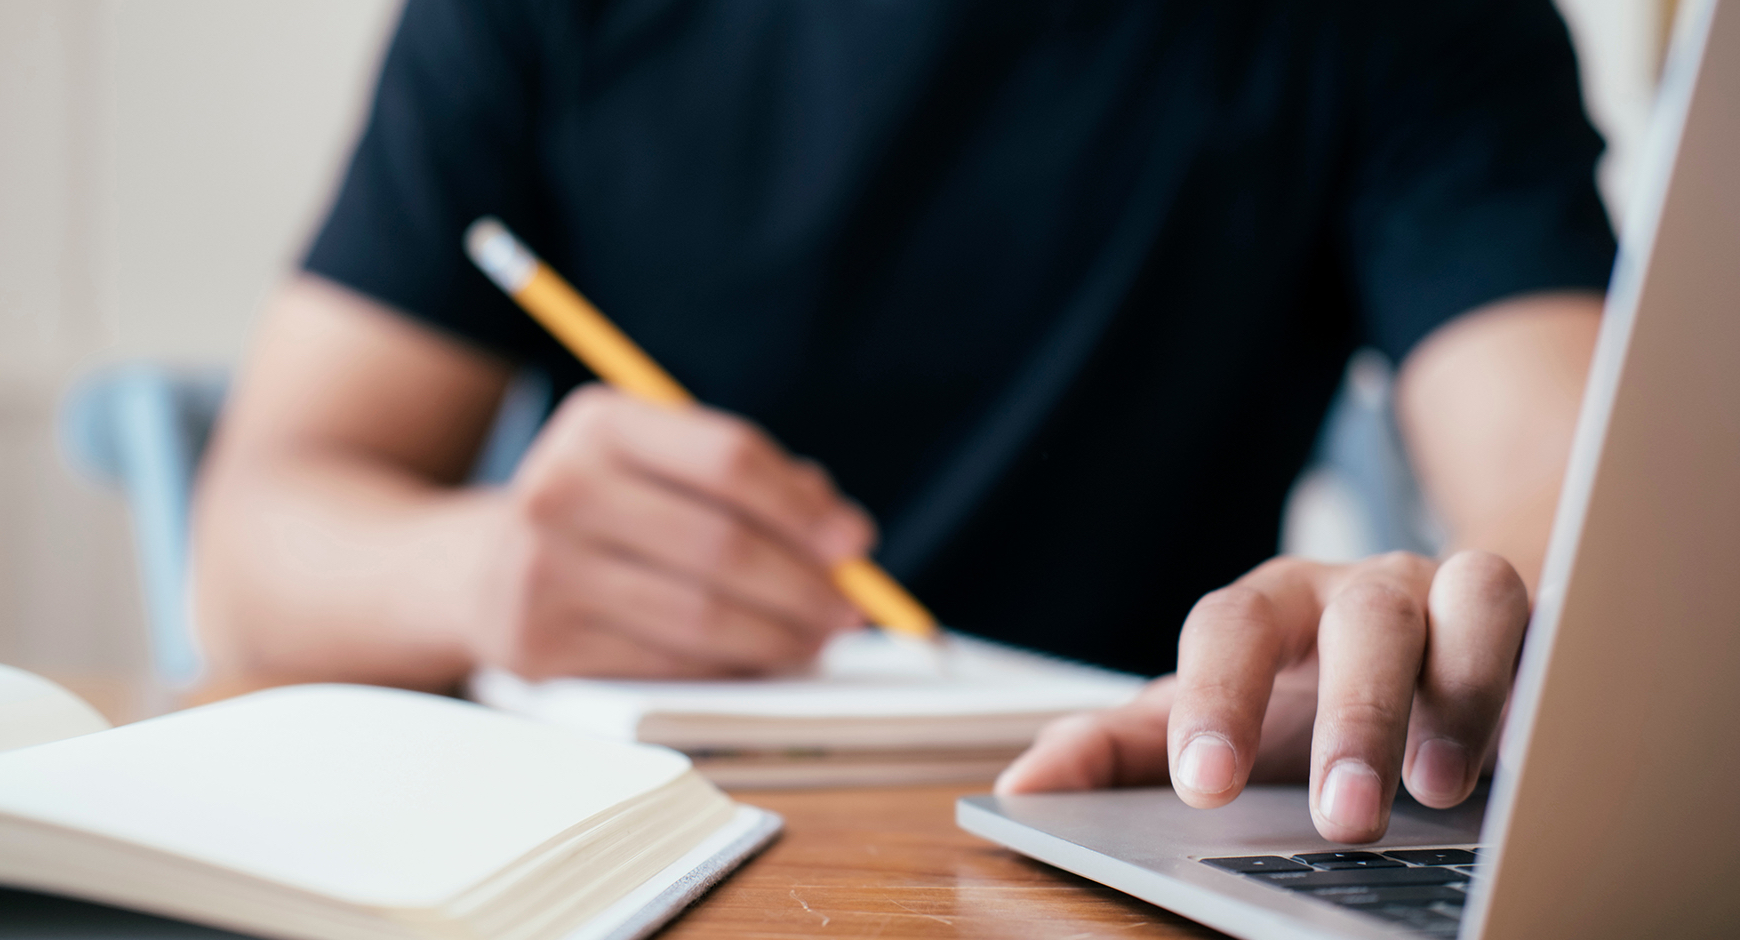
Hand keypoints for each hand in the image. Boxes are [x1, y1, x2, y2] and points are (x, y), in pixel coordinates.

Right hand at [469, 384, 873, 678]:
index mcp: (600, 423)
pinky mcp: (540, 645)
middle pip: (722, 545)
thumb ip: (755, 483)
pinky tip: (759, 660)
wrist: (475, 568)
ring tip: (816, 639)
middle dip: (804, 585)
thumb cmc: (606, 510)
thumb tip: (844, 537)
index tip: (856, 543)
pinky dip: (729, 668)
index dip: (804, 509)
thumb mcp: (661, 464)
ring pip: (700, 616)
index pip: (729, 461)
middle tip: (850, 608)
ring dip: (779, 636)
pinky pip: (666, 664)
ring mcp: (542, 571)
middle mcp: (561, 488)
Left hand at [996, 551, 1528, 842]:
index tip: (1202, 784)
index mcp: (1270, 608)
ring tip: (1437, 790)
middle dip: (1351, 716)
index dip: (1215, 699)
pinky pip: (1546, 623)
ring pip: (1468, 598)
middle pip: (1356, 618)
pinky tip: (1526, 749)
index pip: (1230, 627)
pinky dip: (1537, 677)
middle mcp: (1360, 588)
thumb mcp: (1208, 722)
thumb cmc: (1298, 695)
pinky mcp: (1532, 617)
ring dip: (1458, 692)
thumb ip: (1115, 752)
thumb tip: (1020, 787)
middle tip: (1339, 816)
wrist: (1417, 646)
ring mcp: (1451, 592)